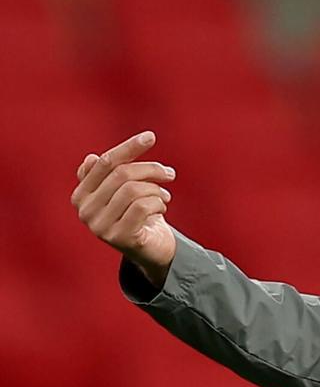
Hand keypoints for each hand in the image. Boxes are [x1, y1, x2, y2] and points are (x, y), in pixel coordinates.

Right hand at [71, 131, 176, 286]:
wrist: (152, 250)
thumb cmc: (138, 215)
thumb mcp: (124, 191)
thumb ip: (109, 174)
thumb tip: (92, 158)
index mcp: (81, 195)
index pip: (105, 163)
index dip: (129, 147)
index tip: (151, 136)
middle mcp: (84, 211)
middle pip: (122, 174)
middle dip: (151, 169)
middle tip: (170, 174)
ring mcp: (99, 226)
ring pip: (133, 190)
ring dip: (157, 190)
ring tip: (165, 197)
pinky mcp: (118, 238)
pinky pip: (143, 207)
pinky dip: (158, 204)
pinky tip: (161, 209)